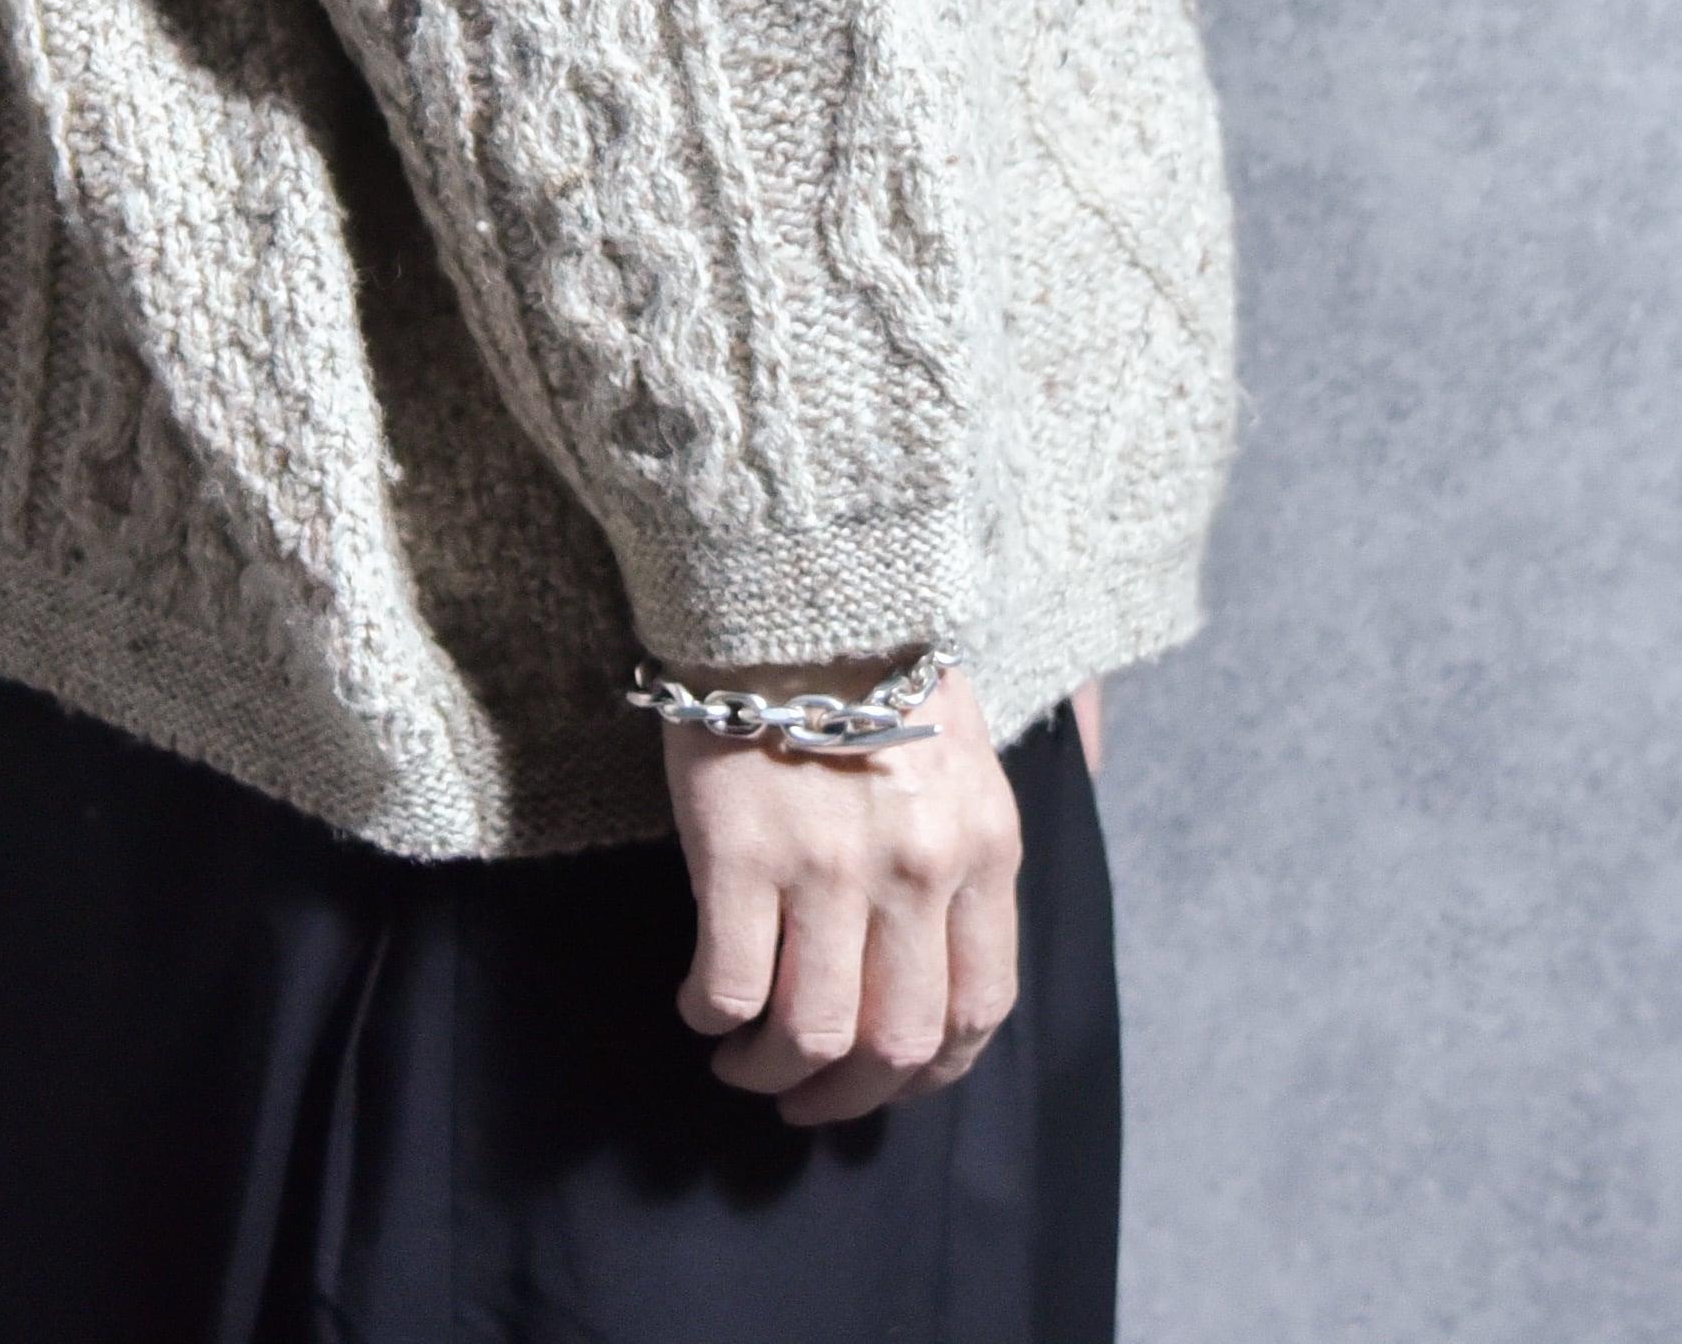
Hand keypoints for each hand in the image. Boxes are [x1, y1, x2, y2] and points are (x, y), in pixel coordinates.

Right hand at [658, 654, 1024, 1125]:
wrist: (787, 583)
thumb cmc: (870, 662)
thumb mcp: (962, 751)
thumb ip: (969, 846)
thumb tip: (956, 947)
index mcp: (983, 845)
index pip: (979, 1006)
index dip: (929, 1071)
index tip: (886, 1081)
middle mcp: (919, 869)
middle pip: (898, 1041)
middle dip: (849, 1094)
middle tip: (805, 1097)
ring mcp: (829, 866)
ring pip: (812, 1032)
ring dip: (771, 1070)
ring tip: (741, 1059)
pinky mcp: (740, 852)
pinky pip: (729, 984)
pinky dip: (711, 1016)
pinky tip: (698, 1004)